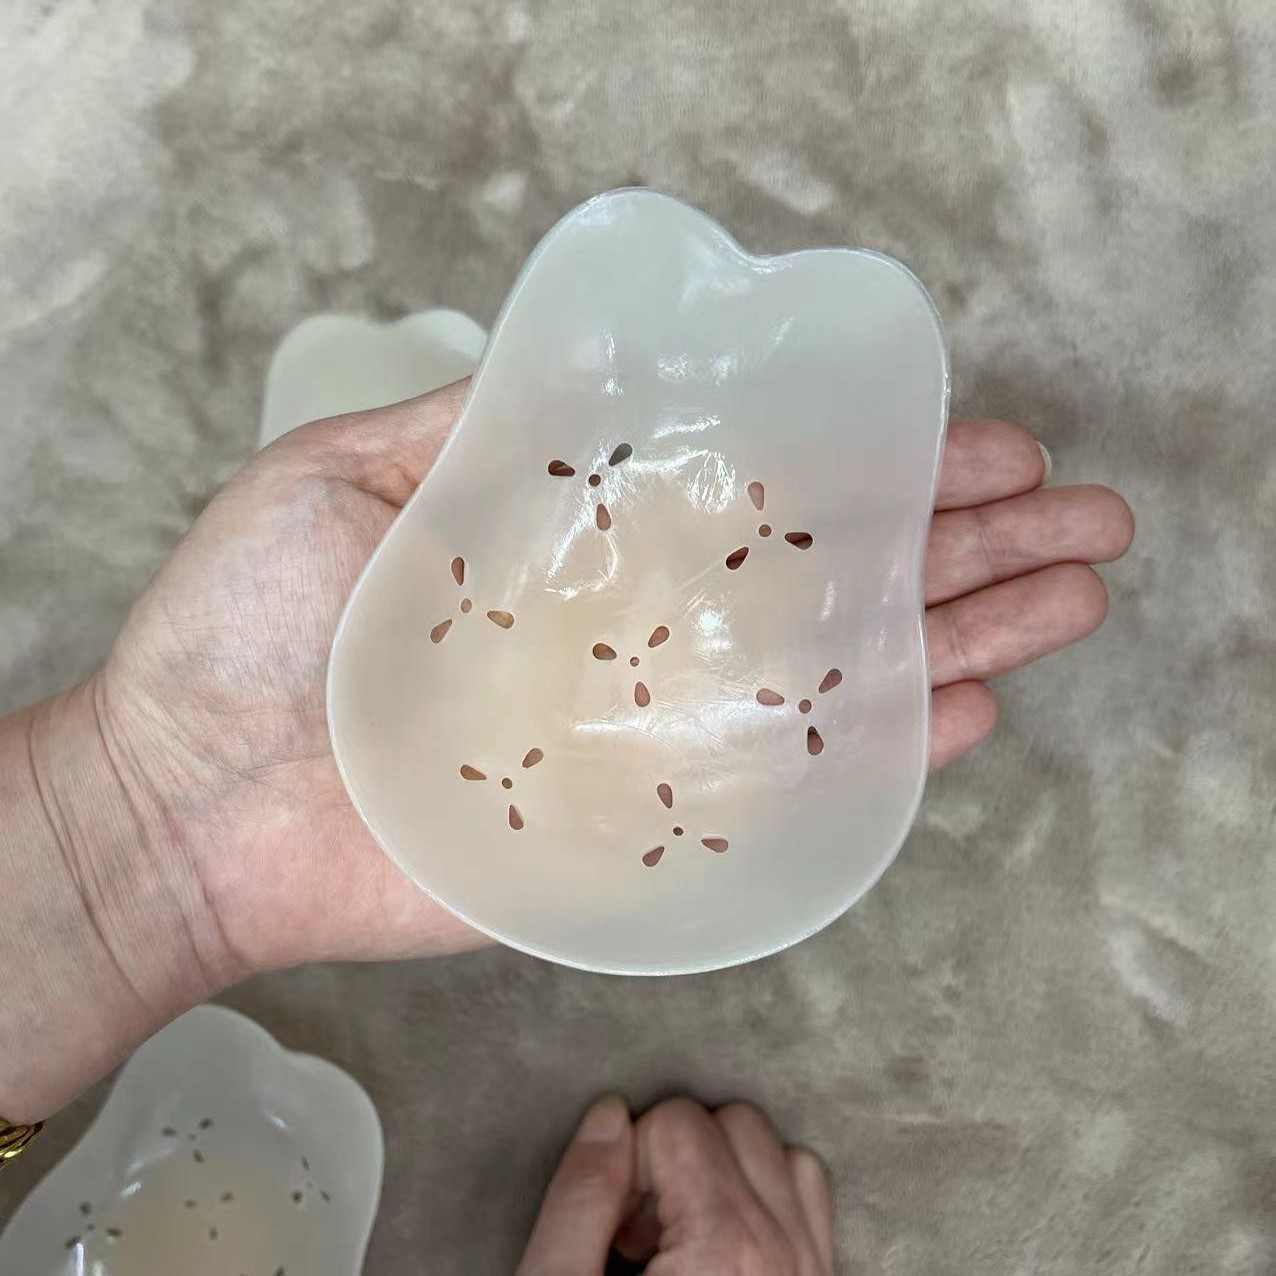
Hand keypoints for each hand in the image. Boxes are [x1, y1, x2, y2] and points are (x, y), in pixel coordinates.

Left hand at [103, 394, 1131, 972]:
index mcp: (582, 545)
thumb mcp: (345, 477)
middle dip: (961, 544)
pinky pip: (786, 798)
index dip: (872, 461)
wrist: (185, 805)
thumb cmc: (245, 636)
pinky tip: (971, 708)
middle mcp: (635, 635)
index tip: (974, 435)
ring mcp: (647, 735)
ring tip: (1071, 596)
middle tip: (1081, 515)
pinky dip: (883, 759)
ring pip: (836, 682)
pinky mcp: (635, 831)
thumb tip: (598, 368)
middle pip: (827, 583)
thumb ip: (476, 429)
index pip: (760, 492)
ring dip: (961, 635)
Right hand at [518, 1096, 833, 1274]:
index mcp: (724, 1246)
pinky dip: (768, 1199)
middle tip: (639, 1228)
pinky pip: (814, 1197)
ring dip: (726, 1173)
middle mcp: (785, 1253)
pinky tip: (720, 1244)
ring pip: (781, 1152)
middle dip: (676, 1158)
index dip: (629, 1161)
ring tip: (679, 1239)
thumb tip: (608, 1114)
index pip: (678, 1121)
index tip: (615, 1222)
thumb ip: (579, 1196)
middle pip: (735, 1122)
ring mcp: (814, 1270)